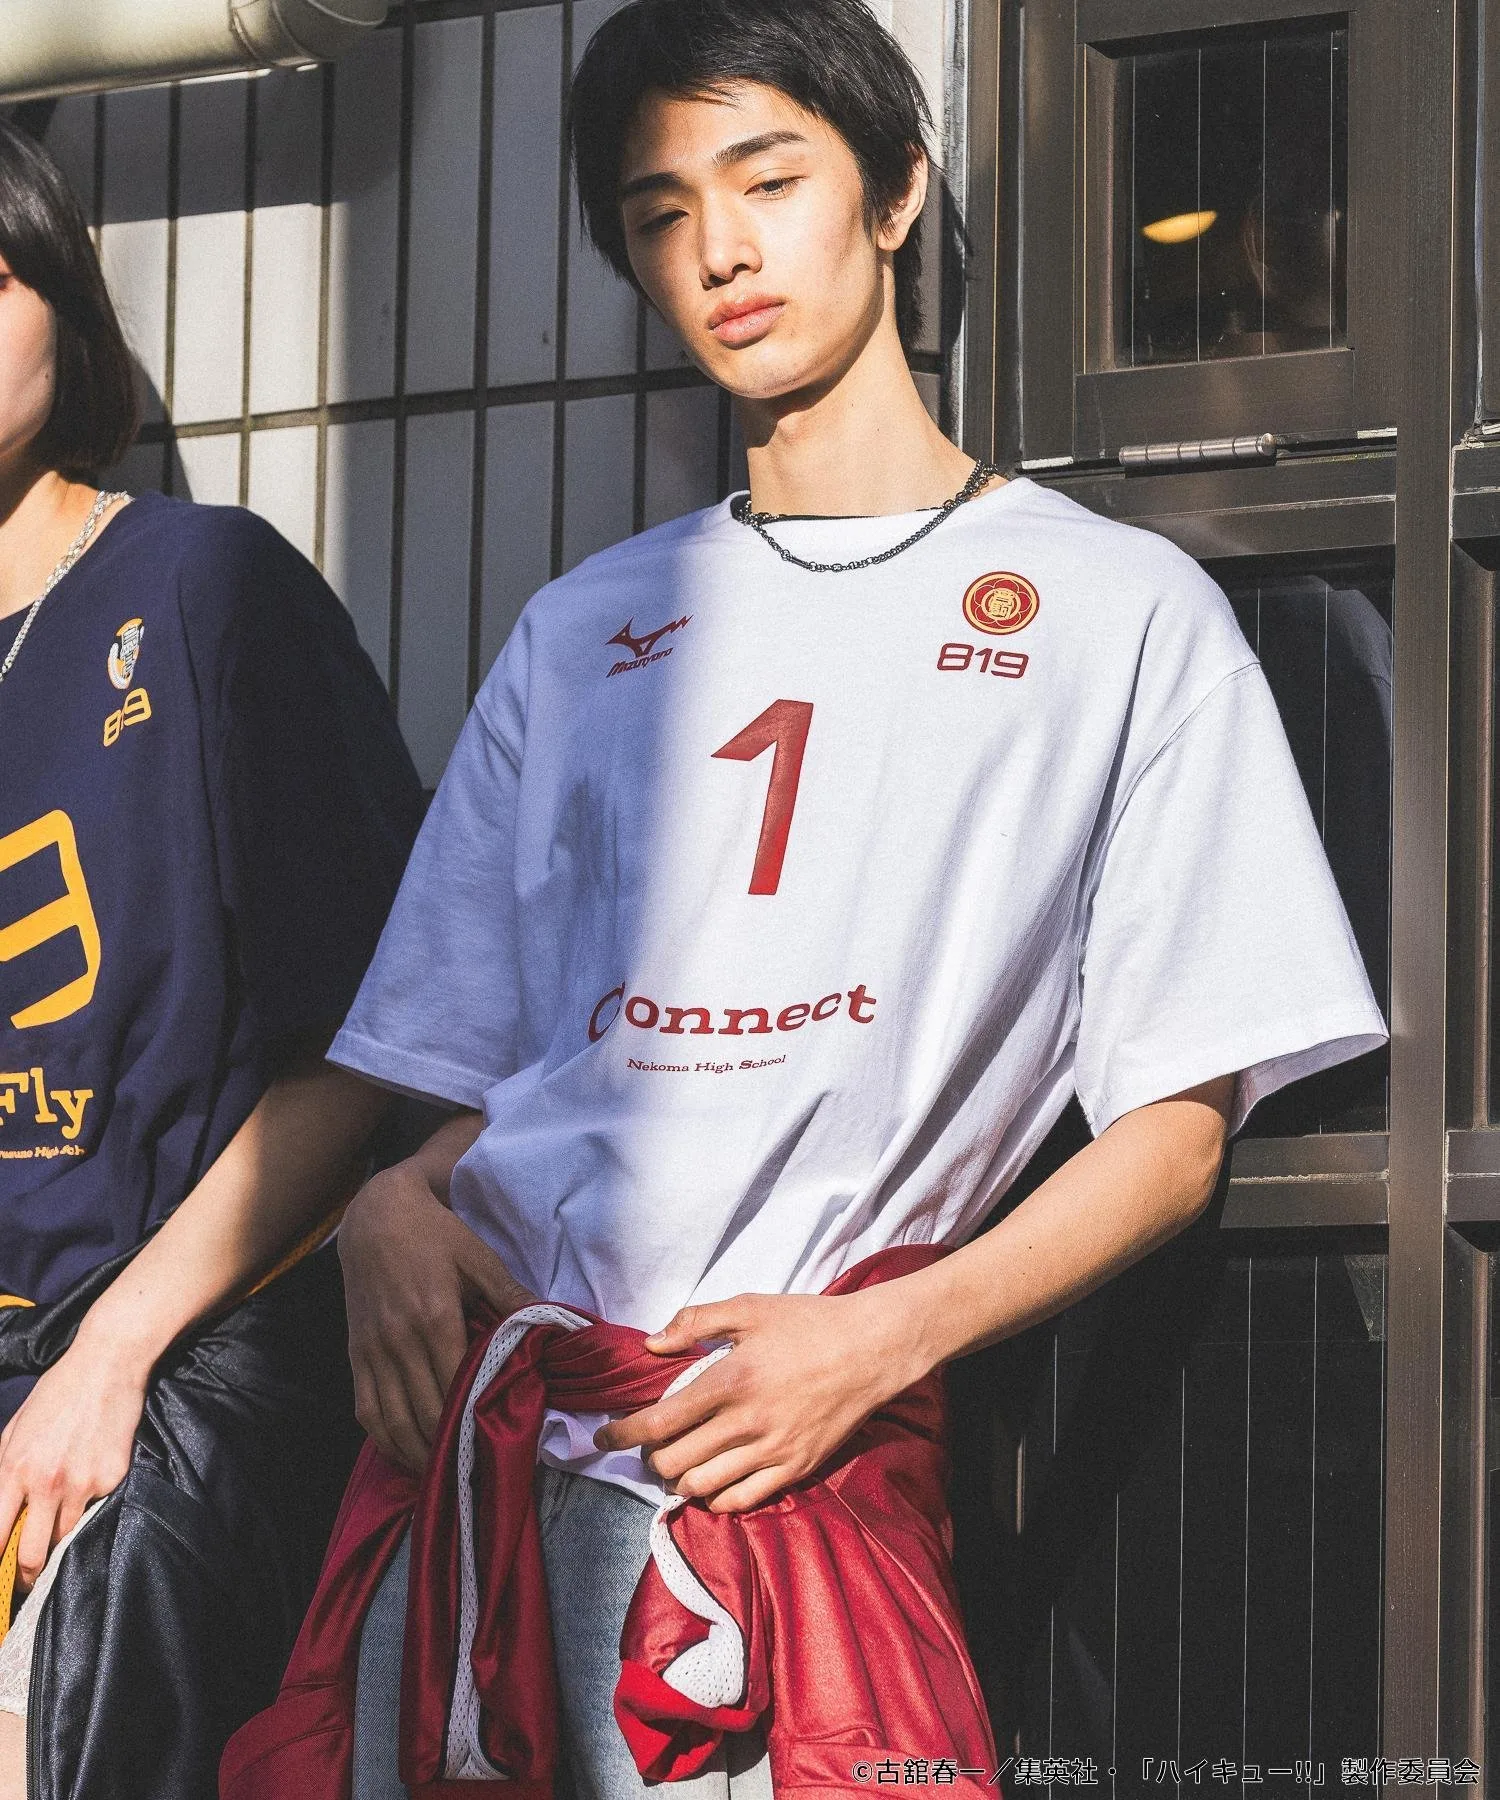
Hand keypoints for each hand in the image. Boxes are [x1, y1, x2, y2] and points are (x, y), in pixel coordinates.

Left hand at [0, 1333, 146, 1593]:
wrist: (107, 1365)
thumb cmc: (57, 1392)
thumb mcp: (16, 1429)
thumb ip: (4, 1469)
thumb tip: (1, 1508)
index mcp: (15, 1469)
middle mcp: (47, 1483)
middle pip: (33, 1555)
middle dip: (27, 1576)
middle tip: (28, 1579)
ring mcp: (83, 1483)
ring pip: (67, 1536)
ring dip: (61, 1536)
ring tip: (61, 1522)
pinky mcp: (112, 1478)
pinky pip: (96, 1508)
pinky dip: (90, 1504)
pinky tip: (91, 1477)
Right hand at [338, 1159, 537, 1474]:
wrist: (376, 1216)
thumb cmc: (435, 1235)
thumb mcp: (479, 1259)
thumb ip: (511, 1298)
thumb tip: (553, 1324)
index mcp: (435, 1318)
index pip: (456, 1387)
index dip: (475, 1422)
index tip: (498, 1447)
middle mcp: (399, 1342)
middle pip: (425, 1413)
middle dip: (450, 1448)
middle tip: (477, 1473)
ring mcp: (373, 1352)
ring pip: (392, 1422)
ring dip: (417, 1455)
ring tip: (444, 1477)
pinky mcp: (356, 1355)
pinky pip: (366, 1411)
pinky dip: (385, 1440)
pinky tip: (405, 1454)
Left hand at [593, 1286, 927, 1513]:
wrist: (873, 1347)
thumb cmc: (809, 1322)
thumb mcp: (750, 1306)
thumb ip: (696, 1321)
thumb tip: (652, 1344)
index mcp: (730, 1379)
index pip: (660, 1421)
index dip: (622, 1434)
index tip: (603, 1438)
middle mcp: (747, 1422)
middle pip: (674, 1460)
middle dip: (650, 1456)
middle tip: (649, 1443)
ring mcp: (773, 1450)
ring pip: (703, 1486)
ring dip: (678, 1478)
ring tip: (677, 1461)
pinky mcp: (795, 1468)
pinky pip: (742, 1500)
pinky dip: (715, 1497)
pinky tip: (710, 1481)